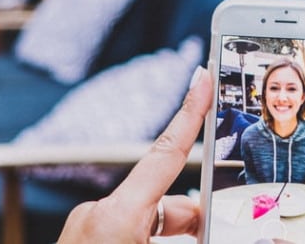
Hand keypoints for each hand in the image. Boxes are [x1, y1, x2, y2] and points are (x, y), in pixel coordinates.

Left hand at [57, 67, 212, 242]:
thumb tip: (216, 237)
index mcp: (118, 215)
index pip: (166, 153)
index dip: (190, 112)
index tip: (203, 77)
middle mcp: (99, 212)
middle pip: (166, 199)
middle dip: (195, 216)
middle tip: (220, 230)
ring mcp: (88, 225)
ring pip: (150, 218)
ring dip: (173, 234)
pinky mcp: (84, 238)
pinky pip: (129, 230)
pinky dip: (150, 239)